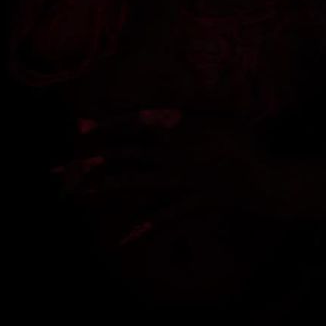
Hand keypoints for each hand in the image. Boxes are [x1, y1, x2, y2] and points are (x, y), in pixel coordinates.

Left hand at [53, 109, 286, 238]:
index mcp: (177, 129)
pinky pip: (163, 217)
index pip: (136, 123)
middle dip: (94, 158)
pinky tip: (124, 238)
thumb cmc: (245, 139)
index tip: (81, 125)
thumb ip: (203, 97)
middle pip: (126, 154)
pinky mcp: (188, 203)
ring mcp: (177, 180)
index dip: (107, 123)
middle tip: (63, 167)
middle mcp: (170, 154)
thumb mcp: (223, 111)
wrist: (262, 177)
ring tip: (81, 192)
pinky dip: (145, 228)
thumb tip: (182, 87)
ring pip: (136, 182)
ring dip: (108, 187)